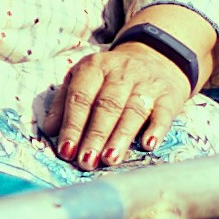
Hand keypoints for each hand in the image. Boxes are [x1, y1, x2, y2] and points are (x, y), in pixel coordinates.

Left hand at [45, 31, 192, 173]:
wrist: (156, 57)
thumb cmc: (111, 77)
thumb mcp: (84, 79)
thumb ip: (64, 102)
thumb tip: (50, 129)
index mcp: (95, 68)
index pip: (81, 98)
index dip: (73, 125)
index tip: (66, 151)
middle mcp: (121, 72)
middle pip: (107, 106)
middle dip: (95, 136)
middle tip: (86, 161)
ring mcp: (147, 83)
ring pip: (133, 111)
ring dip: (121, 137)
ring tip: (110, 159)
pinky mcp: (169, 95)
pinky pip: (163, 112)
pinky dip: (156, 129)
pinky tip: (149, 145)